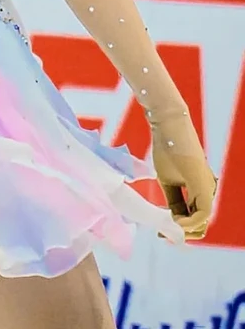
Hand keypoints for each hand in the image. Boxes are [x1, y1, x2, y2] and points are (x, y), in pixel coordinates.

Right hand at [151, 111, 217, 240]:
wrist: (168, 130)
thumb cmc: (166, 150)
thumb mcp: (167, 181)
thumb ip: (174, 200)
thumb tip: (173, 219)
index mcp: (198, 190)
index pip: (192, 216)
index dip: (178, 228)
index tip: (160, 234)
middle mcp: (206, 191)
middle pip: (200, 223)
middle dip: (183, 233)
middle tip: (163, 236)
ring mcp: (207, 189)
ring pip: (203, 221)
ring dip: (185, 229)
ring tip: (166, 229)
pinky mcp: (204, 187)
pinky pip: (202, 214)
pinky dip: (189, 222)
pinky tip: (174, 222)